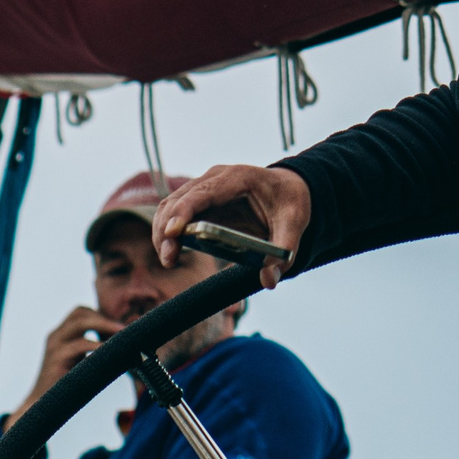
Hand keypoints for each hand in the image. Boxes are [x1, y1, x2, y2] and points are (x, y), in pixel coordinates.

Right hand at [7, 305, 122, 426]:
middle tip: (125, 329)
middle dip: (105, 318)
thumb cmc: (65, 386)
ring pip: (80, 322)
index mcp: (60, 334)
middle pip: (81, 312)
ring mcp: (55, 345)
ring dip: (105, 325)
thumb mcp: (79, 362)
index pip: (80, 312)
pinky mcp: (56, 358)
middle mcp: (56, 335)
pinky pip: (80, 344)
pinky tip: (110, 351)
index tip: (118, 328)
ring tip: (122, 334)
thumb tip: (123, 346)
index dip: (100, 315)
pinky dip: (97, 345)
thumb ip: (93, 350)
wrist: (41, 406)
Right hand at [149, 165, 310, 289]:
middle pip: (179, 200)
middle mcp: (215, 178)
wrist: (288, 189)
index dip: (184, 212)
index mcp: (238, 178)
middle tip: (169, 259)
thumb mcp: (295, 223)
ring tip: (169, 259)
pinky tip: (172, 251)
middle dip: (167, 229)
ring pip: (170, 206)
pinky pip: (175, 213)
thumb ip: (284, 250)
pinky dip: (168, 232)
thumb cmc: (290, 202)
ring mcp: (204, 187)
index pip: (203, 192)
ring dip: (163, 232)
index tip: (173, 234)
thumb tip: (269, 280)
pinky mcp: (200, 200)